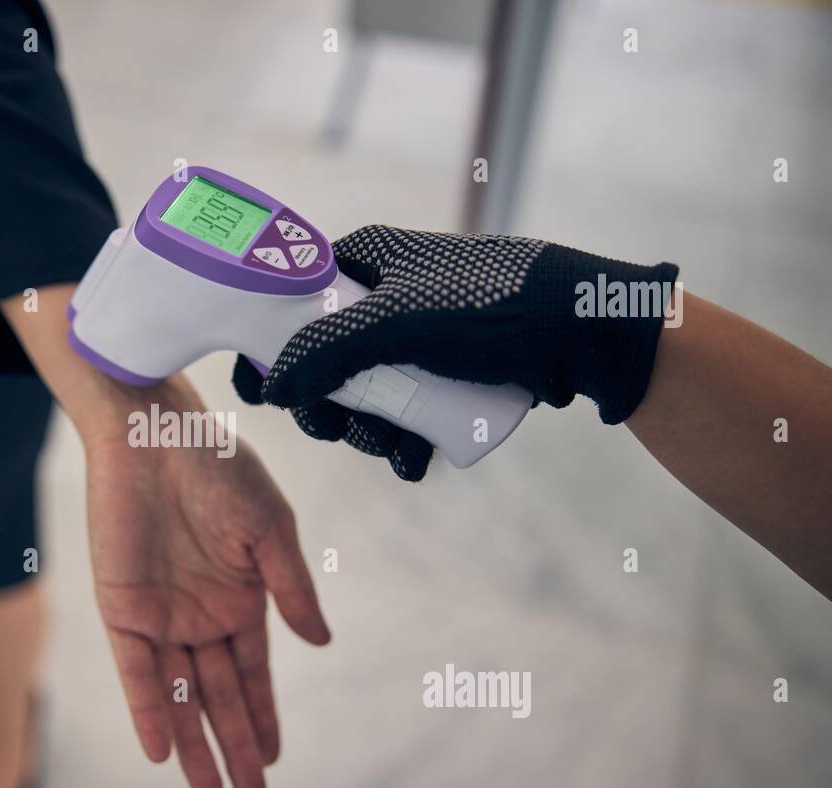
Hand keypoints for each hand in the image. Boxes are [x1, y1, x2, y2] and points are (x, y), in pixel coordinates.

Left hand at [83, 384, 329, 787]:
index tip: (273, 760)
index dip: (262, 717)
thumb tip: (322, 642)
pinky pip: (136, 670)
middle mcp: (201, 615)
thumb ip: (291, 588)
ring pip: (178, 694)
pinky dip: (149, 710)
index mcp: (241, 599)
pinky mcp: (122, 608)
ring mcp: (161, 615)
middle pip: (218, 695)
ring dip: (193, 741)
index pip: (252, 674)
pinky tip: (163, 750)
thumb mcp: (270, 529)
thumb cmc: (219, 469)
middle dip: (234, 745)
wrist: (153, 434)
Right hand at [235, 225, 678, 480]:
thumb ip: (328, 350)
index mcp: (366, 261)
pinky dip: (402, 442)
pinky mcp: (446, 372)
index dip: (270, 346)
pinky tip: (416, 462)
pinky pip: (405, 411)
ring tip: (394, 451)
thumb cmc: (495, 309)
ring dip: (368, 433)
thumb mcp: (399, 323)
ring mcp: (416, 336)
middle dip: (329, 406)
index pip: (291, 299)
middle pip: (323, 359)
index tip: (262, 393)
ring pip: (365, 393)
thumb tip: (271, 388)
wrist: (589, 336)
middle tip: (338, 432)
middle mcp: (384, 294)